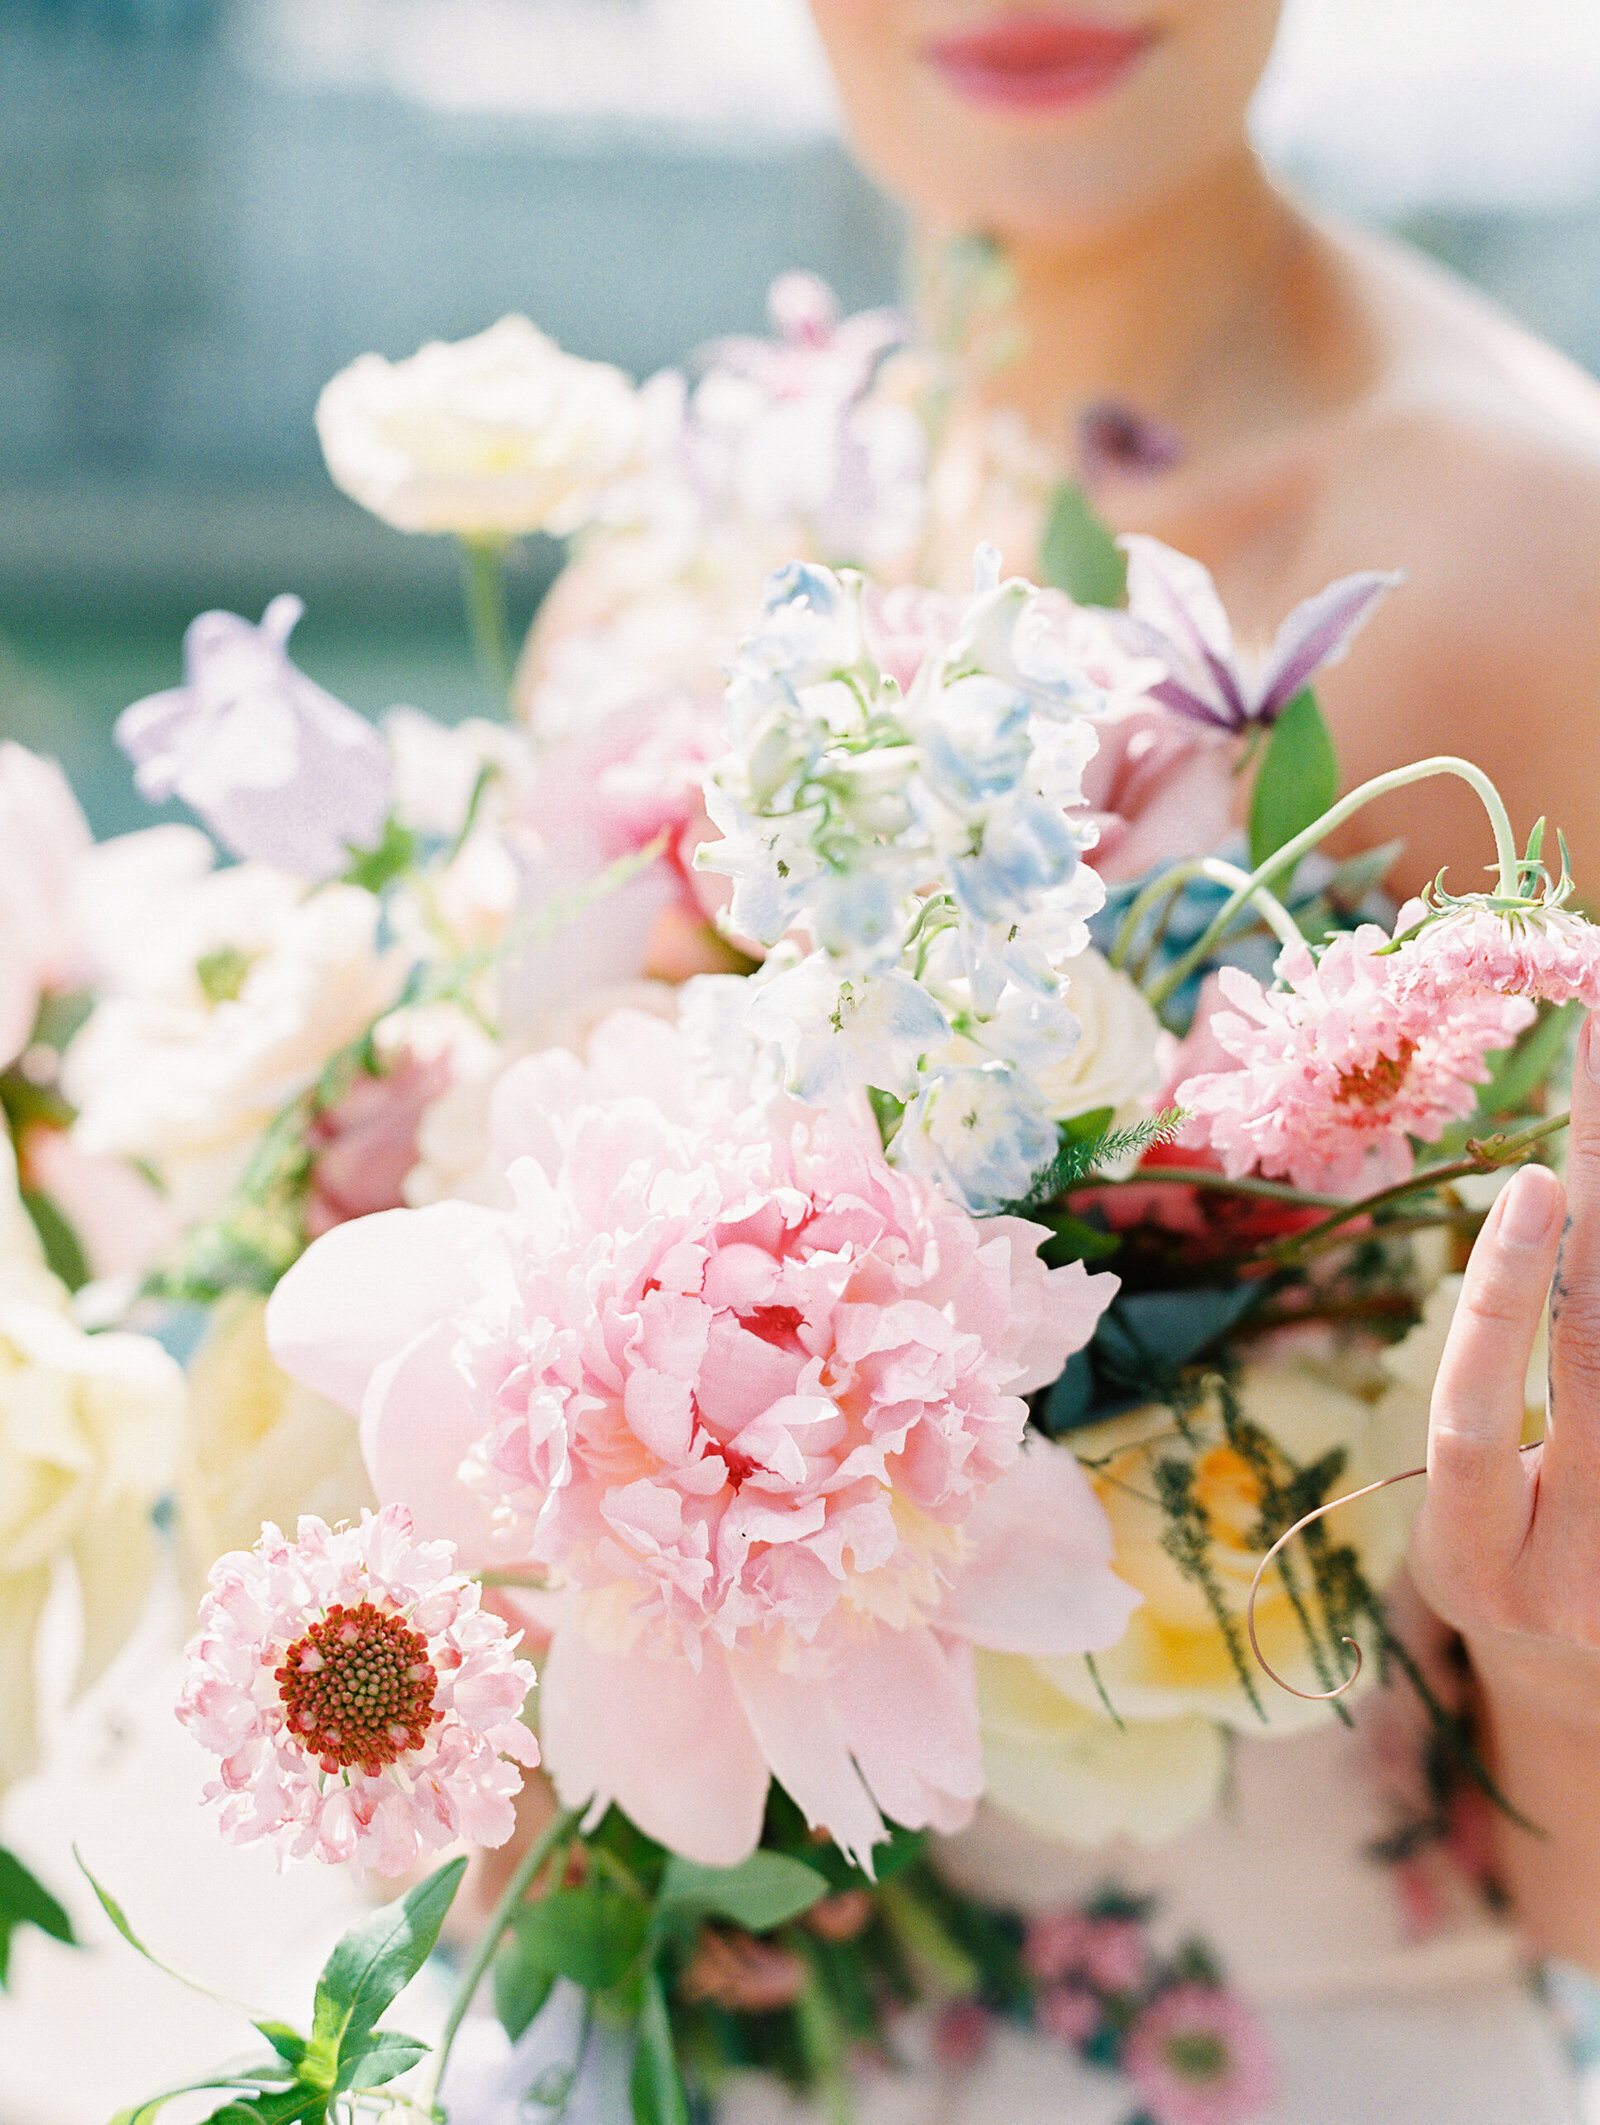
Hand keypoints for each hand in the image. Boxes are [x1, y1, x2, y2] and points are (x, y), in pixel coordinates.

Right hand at [1408, 1013, 1599, 1728]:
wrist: (1589, 1686)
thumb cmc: (1516, 1564)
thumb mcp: (1474, 1509)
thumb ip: (1502, 1400)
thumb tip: (1556, 1224)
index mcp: (1481, 1559)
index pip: (1481, 1414)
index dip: (1505, 1299)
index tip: (1535, 1181)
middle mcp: (1576, 1574)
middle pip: (1598, 1371)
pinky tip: (1598, 1242)